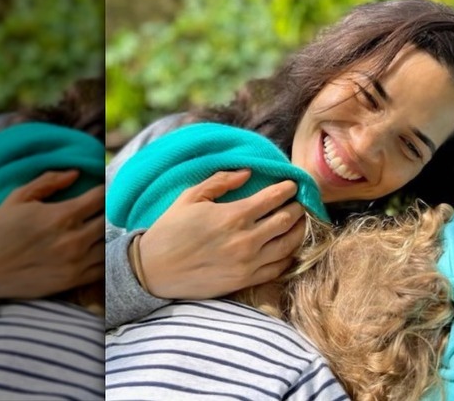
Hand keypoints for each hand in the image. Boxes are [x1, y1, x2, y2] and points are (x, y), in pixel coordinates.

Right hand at [0, 170, 104, 298]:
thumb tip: (76, 172)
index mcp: (62, 215)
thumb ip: (48, 181)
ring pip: (109, 244)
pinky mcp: (74, 280)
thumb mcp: (18, 198)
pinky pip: (103, 268)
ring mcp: (76, 262)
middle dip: (106, 212)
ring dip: (107, 235)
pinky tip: (96, 251)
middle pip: (109, 220)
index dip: (102, 191)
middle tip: (99, 212)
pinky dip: (104, 258)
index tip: (99, 191)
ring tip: (98, 231)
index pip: (100, 197)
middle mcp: (73, 239)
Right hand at [138, 169, 306, 299]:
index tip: (293, 183)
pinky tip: (289, 248)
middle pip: (287, 220)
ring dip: (299, 230)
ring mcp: (248, 262)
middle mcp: (246, 239)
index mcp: (233, 215)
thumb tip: (247, 172)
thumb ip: (221, 181)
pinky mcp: (245, 280)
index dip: (288, 188)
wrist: (153, 270)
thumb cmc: (170, 230)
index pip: (273, 198)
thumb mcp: (191, 197)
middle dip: (297, 208)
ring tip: (300, 222)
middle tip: (300, 201)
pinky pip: (278, 268)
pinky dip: (289, 256)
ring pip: (288, 245)